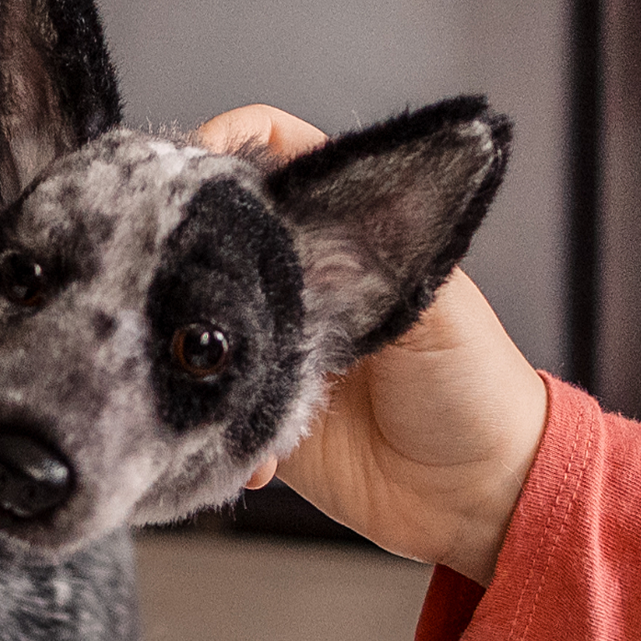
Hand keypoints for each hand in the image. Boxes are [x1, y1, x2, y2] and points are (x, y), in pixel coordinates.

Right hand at [194, 105, 549, 584]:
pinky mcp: (250, 405)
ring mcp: (268, 341)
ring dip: (194, 352)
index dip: (221, 146)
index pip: (270, 154)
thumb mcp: (433, 306)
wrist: (474, 494)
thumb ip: (364, 259)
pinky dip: (211, 424)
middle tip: (165, 281)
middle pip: (214, 231)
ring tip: (218, 381)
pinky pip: (203, 402)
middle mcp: (297, 278)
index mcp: (344, 231)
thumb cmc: (475, 387)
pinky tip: (255, 452)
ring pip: (193, 318)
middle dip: (184, 253)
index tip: (182, 173)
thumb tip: (289, 226)